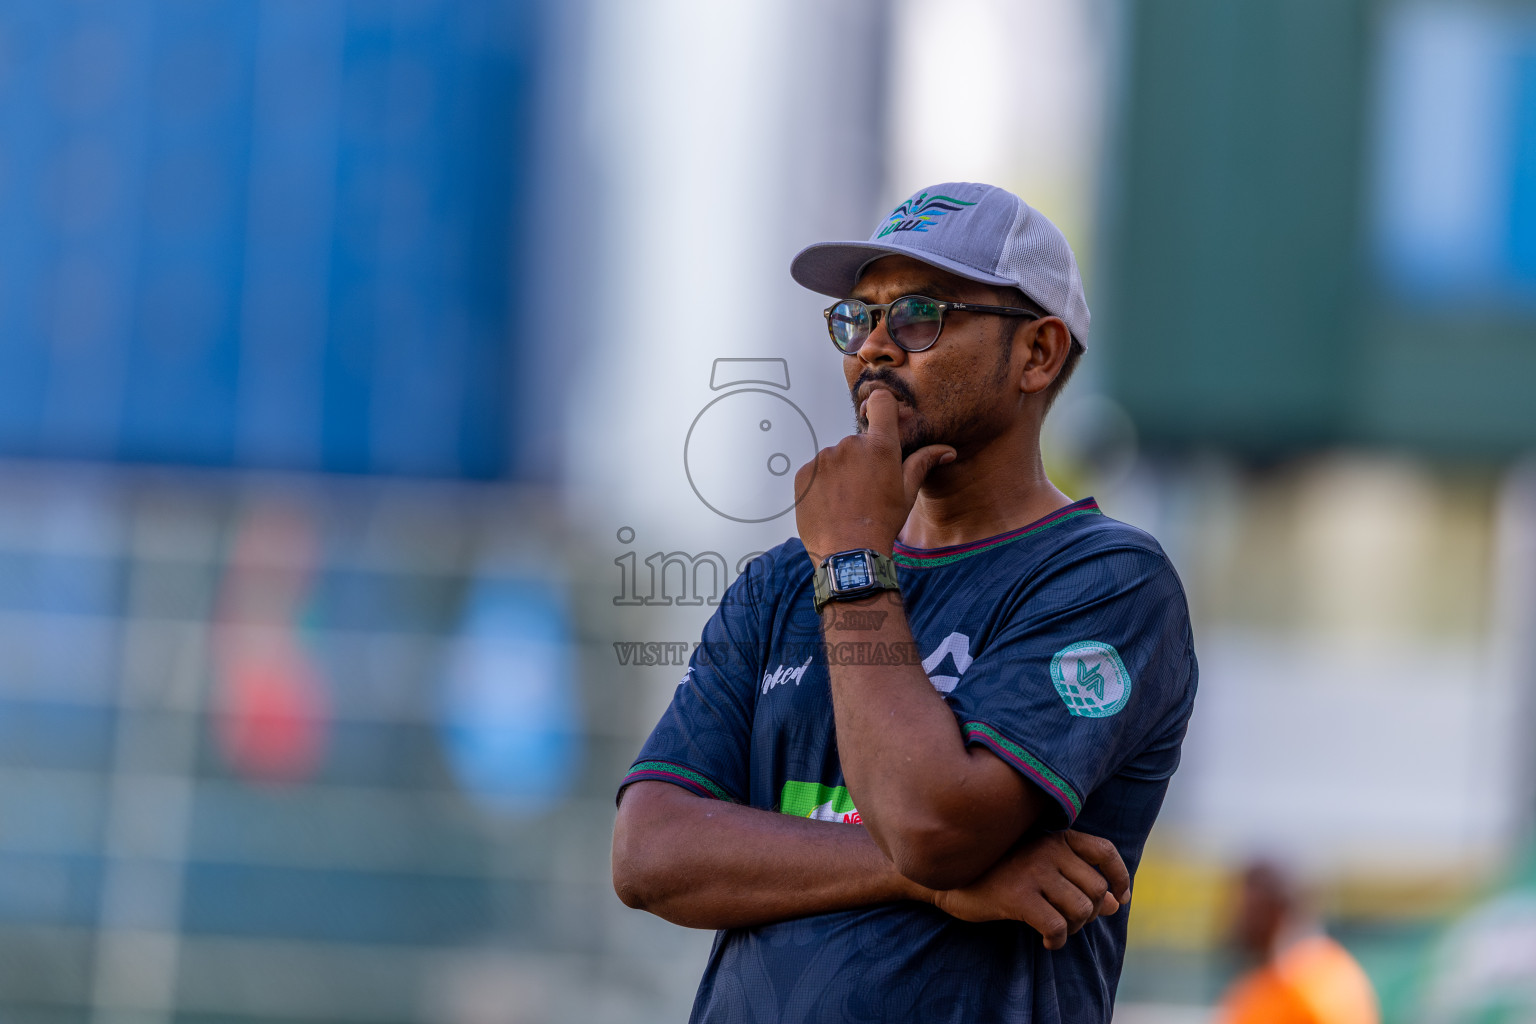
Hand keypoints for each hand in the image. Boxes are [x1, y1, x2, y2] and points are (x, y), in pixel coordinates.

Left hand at [793, 388, 954, 561]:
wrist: (849, 552)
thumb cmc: (882, 523)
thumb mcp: (907, 493)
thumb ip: (922, 463)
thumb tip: (947, 450)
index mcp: (880, 446)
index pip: (881, 403)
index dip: (882, 407)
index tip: (880, 420)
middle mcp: (850, 445)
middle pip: (857, 441)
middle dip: (861, 459)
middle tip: (865, 490)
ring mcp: (824, 458)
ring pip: (835, 458)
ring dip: (841, 474)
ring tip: (847, 503)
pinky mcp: (804, 473)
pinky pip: (815, 472)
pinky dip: (822, 485)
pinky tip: (831, 506)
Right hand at [930, 830, 1130, 949]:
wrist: (947, 877)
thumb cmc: (996, 872)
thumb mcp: (1039, 868)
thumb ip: (1077, 879)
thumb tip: (1116, 902)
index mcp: (1054, 837)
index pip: (1104, 851)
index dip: (1120, 876)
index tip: (1120, 898)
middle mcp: (1048, 849)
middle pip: (1096, 888)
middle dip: (1090, 913)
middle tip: (1071, 922)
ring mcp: (1032, 871)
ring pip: (1081, 909)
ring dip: (1074, 928)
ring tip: (1056, 930)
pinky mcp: (1017, 896)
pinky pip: (1057, 927)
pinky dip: (1057, 941)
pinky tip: (1045, 942)